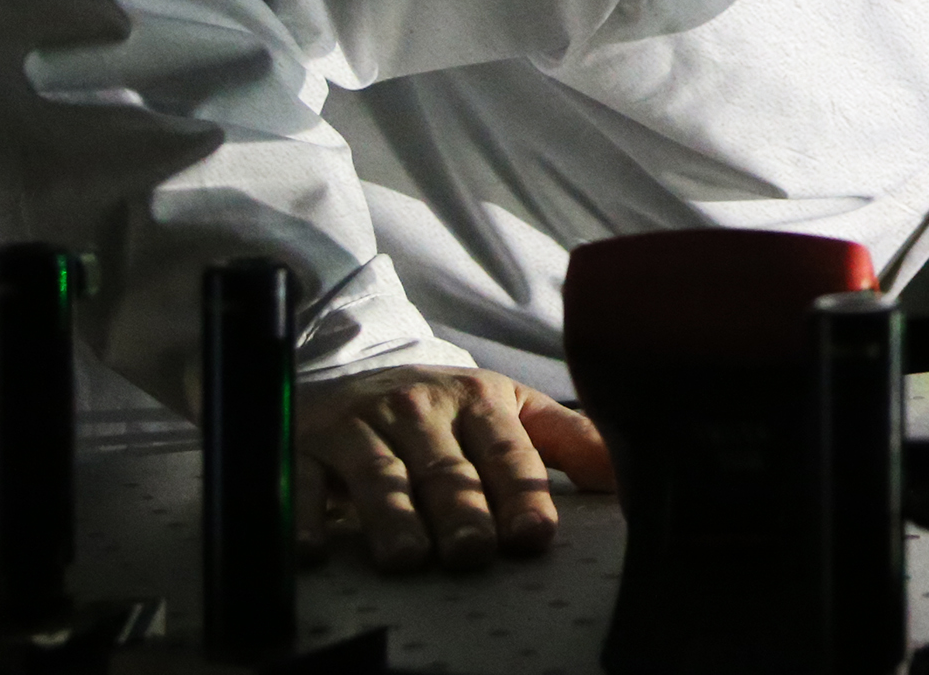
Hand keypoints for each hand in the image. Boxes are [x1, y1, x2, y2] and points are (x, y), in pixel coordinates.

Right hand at [294, 365, 616, 572]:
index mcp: (478, 400)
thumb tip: (629, 476)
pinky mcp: (304, 445)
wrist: (349, 370)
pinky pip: (299, 482)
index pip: (506, 451)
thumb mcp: (509, 410)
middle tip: (472, 552)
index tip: (534, 534)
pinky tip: (316, 548)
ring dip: (391, 517)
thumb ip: (569, 441)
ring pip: (377, 475)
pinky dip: (304, 514)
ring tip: (408, 559)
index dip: (521, 492)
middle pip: (444, 469)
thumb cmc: (444, 409)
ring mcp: (358, 425)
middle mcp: (418, 408)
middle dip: (459, 511)